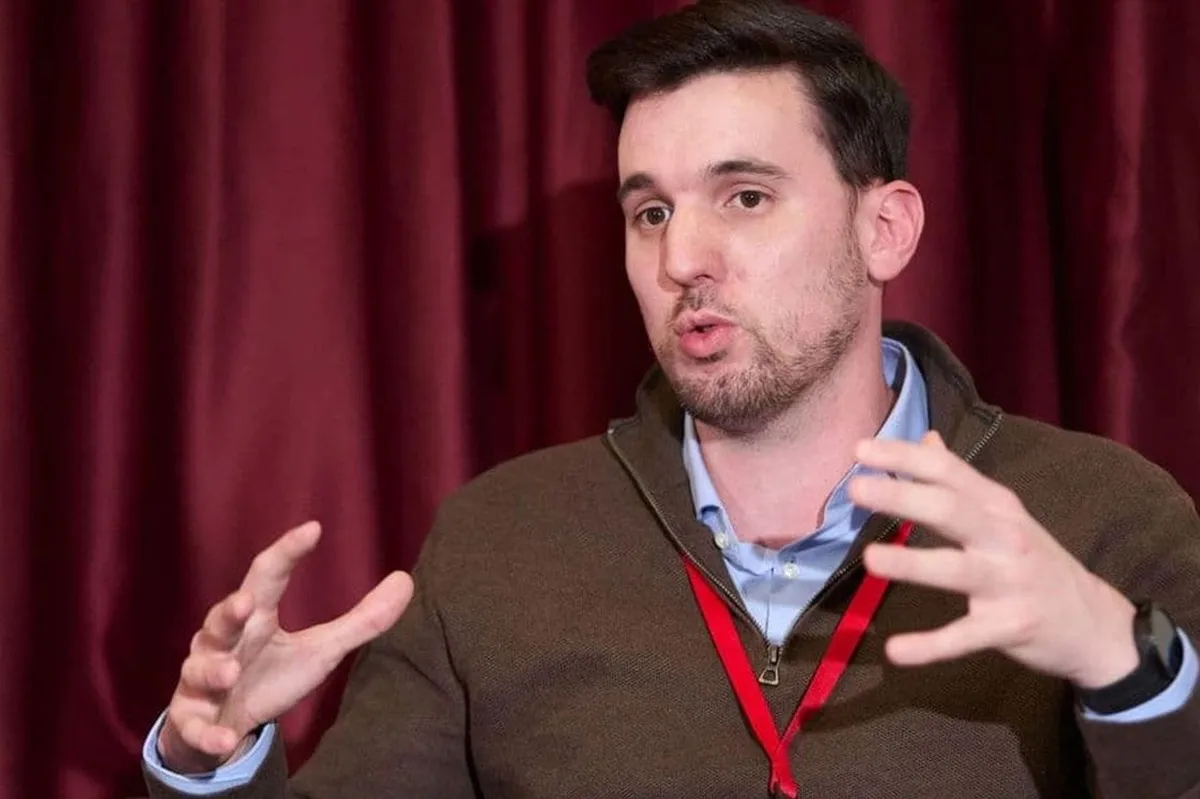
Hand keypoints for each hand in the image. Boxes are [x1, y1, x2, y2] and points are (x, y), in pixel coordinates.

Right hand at [158, 521, 413, 773]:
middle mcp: (222, 643)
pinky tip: (225, 740)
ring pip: (199, 669)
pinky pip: (195, 726)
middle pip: (221, 619)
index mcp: (256, 618)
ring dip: (214, 670)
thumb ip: (362, 620)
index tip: (313, 529)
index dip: (287, 552)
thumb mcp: (321, 650)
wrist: (225, 728)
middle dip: (229, 611)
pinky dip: (208, 734)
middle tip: (246, 603)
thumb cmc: (270, 676)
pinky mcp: (193, 721)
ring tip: (231, 672)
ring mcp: (201, 681)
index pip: (268, 575)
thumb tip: (406, 581)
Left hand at [847, 432, 1137, 689]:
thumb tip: (926, 438)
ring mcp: (1008, 583)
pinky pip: (965, 637)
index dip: (904, 458)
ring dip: (913, 564)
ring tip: (870, 558)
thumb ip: (960, 479)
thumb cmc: (1035, 561)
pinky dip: (931, 646)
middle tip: (856, 490)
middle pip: (950, 511)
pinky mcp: (1009, 627)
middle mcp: (1004, 537)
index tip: (859, 450)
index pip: (948, 472)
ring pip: (956, 570)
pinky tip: (895, 651)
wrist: (1096, 624)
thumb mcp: (1003, 514)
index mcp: (997, 506)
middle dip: (903, 497)